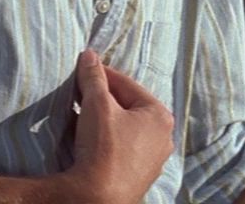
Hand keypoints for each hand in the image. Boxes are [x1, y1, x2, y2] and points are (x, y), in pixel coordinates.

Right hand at [65, 49, 175, 203]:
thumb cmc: (104, 147)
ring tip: (83, 115)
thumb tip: (89, 55)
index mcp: (160, 115)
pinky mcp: (138, 176)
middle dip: (105, 99)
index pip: (128, 85)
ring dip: (106, 120)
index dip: (103, 75)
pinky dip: (108, 140)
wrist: (98, 197)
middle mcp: (163, 137)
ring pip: (126, 129)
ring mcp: (152, 160)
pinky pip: (122, 149)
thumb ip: (94, 78)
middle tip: (81, 92)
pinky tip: (91, 141)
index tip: (85, 68)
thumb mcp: (97, 105)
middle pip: (129, 107)